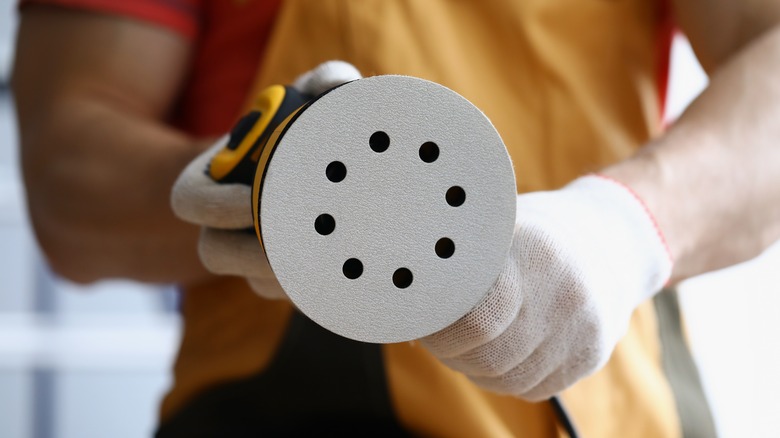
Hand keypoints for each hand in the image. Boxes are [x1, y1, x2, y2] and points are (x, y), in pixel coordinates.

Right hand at [171, 61, 361, 298]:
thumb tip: (333, 86)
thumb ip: (322, 83)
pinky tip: (353, 271)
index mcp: (211, 182)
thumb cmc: (310, 125)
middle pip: (215, 254)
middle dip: (250, 257)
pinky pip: (292, 294)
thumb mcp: (312, 98)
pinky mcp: (285, 279)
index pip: (189, 200)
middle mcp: (223, 224)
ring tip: (332, 262)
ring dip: (289, 279)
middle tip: (298, 245)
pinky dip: (319, 285)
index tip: (254, 201)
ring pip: (258, 283)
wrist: (336, 166)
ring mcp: (252, 257)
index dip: (214, 205)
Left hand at [421, 175, 672, 400]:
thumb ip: (460, 255)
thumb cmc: (538, 232)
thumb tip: (405, 291)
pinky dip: (505, 376)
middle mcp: (565, 296)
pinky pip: (531, 388)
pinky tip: (501, 349)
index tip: (422, 319)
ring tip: (467, 340)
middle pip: (488, 356)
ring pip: (506, 379)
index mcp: (536, 253)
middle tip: (436, 334)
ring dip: (475, 367)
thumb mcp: (501, 224)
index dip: (441, 328)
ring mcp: (583, 330)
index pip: (477, 320)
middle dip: (451, 351)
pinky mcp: (591, 356)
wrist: (615, 240)